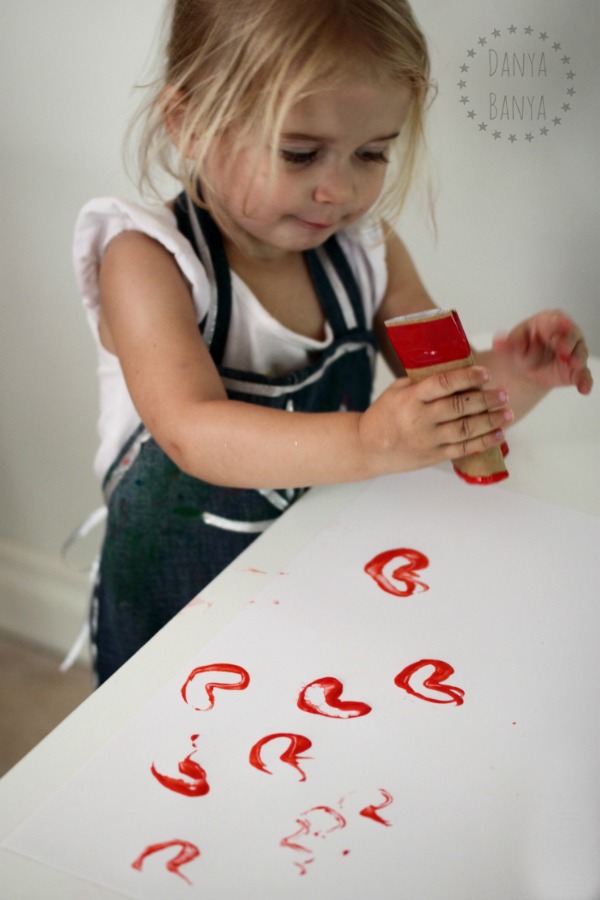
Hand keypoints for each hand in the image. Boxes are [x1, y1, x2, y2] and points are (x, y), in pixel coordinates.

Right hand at [359, 366, 512, 474]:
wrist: (367, 447)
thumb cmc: (383, 415)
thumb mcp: (397, 391)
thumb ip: (422, 382)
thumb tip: (454, 370)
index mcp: (411, 398)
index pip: (444, 383)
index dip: (467, 377)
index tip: (485, 373)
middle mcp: (421, 419)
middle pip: (460, 407)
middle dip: (486, 399)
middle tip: (503, 393)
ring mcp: (428, 439)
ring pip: (466, 429)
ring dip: (491, 421)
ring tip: (507, 413)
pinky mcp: (433, 455)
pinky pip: (463, 448)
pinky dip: (484, 442)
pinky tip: (498, 434)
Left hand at [492, 310, 592, 395]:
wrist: (525, 369)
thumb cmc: (521, 349)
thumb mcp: (512, 345)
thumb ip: (506, 344)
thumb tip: (497, 341)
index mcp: (549, 322)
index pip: (556, 319)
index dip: (559, 322)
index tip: (560, 324)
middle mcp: (565, 335)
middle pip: (571, 335)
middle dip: (568, 342)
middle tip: (562, 349)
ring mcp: (573, 352)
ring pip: (580, 353)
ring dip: (578, 358)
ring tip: (574, 364)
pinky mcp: (576, 371)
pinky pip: (583, 375)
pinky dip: (585, 381)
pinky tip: (584, 389)